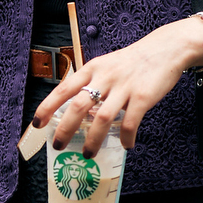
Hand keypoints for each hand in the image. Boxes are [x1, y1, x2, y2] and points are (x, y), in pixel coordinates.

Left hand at [34, 11, 202, 155]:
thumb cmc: (133, 60)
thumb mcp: (106, 65)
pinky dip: (125, 137)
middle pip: (78, 106)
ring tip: (88, 154)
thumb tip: (77, 109)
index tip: (36, 123)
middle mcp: (105, 77)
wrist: (166, 49)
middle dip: (65, 129)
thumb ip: (92, 83)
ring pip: (101, 119)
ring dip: (92, 140)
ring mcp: (124, 87)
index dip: (47, 107)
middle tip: (58, 146)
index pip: (63, 89)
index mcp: (93, 69)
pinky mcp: (143, 97)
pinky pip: (130, 123)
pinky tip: (125, 145)